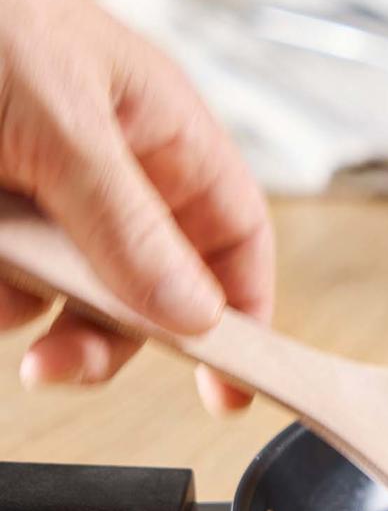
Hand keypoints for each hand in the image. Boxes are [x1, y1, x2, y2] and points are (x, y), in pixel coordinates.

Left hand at [0, 0, 272, 410]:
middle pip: (146, 285)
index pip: (232, 237)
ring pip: (61, 292)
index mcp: (163, 134)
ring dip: (24, 306)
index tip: (229, 386)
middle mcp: (111, 169)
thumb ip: (130, 224)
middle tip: (58, 365)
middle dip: (106, 331)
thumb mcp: (67, 124)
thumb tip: (193, 313)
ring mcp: (41, 189)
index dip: (241, 312)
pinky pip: (4, 279)